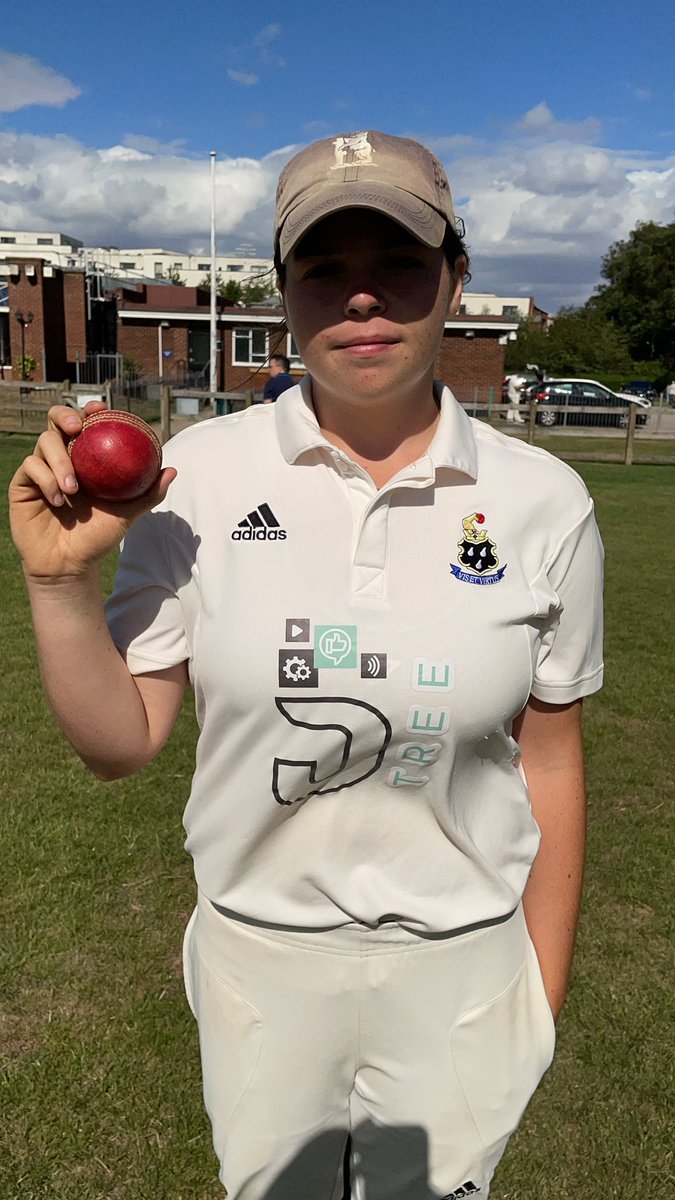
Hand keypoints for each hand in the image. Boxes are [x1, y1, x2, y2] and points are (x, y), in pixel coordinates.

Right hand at [9, 401, 175, 580]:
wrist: (70, 564)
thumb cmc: (98, 538)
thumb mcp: (127, 515)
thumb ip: (148, 494)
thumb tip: (171, 470)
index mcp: (84, 459)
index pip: (85, 425)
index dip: (90, 411)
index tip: (102, 409)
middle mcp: (61, 458)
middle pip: (56, 420)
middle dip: (65, 415)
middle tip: (78, 428)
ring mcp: (40, 469)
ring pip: (44, 442)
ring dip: (60, 460)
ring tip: (73, 487)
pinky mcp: (23, 484)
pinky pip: (31, 467)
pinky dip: (46, 480)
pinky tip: (59, 500)